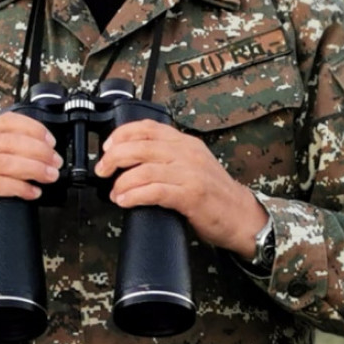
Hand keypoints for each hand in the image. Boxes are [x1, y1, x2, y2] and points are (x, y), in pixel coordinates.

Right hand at [0, 113, 61, 254]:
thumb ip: (0, 149)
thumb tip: (38, 152)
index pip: (9, 121)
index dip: (34, 129)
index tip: (51, 141)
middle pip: (12, 142)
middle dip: (40, 151)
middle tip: (56, 162)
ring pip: (7, 162)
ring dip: (34, 169)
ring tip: (50, 176)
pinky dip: (19, 188)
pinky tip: (32, 193)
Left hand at [94, 120, 267, 256]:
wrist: (241, 216)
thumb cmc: (214, 193)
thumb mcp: (192, 164)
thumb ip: (168, 156)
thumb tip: (131, 158)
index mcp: (185, 142)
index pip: (148, 128)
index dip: (122, 134)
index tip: (107, 146)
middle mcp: (187, 153)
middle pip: (141, 146)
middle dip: (115, 157)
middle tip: (102, 170)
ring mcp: (191, 173)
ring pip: (145, 169)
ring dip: (123, 181)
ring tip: (114, 192)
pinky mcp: (191, 195)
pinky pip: (155, 191)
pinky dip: (135, 195)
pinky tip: (125, 201)